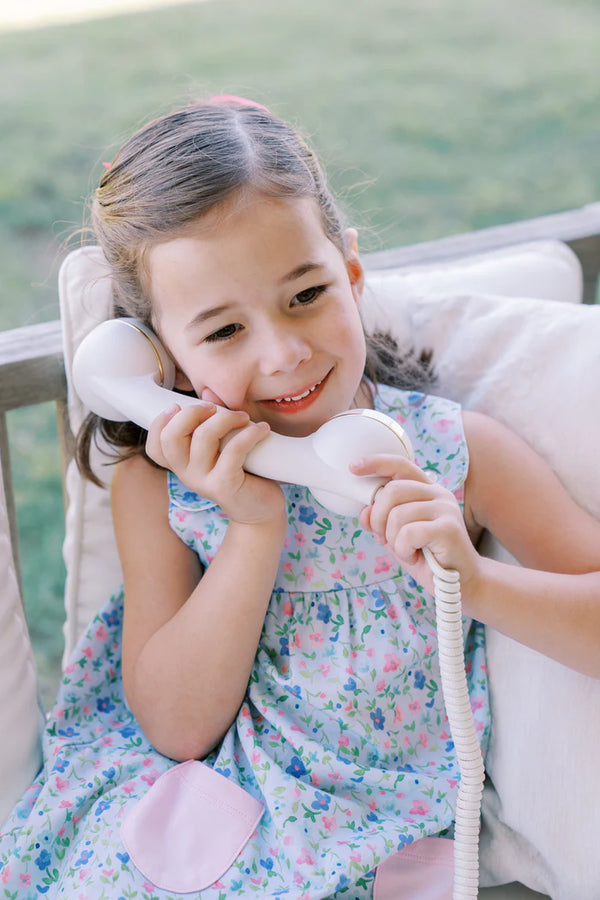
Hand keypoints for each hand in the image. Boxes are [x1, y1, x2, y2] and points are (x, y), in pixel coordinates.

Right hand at [145, 401, 284, 525]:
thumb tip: (208, 391)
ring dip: (226, 418)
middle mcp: (186, 474)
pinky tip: (263, 430)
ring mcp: (203, 481)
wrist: (259, 509)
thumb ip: (211, 422)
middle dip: (192, 413)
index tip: (178, 406)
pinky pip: (234, 450)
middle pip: (171, 437)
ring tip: (244, 417)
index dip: (159, 423)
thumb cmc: (241, 472)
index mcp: (181, 464)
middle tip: (214, 408)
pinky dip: (250, 434)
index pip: (155, 447)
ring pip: (203, 438)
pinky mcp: (225, 486)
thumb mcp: (221, 447)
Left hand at [350, 454, 480, 593]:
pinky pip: (409, 533)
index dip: (376, 463)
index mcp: (425, 490)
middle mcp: (437, 493)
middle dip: (378, 518)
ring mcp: (445, 508)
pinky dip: (404, 550)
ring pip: (398, 514)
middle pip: (392, 490)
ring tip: (407, 551)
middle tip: (383, 538)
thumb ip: (380, 522)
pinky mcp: (448, 527)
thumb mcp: (396, 537)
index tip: (353, 467)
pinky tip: (415, 557)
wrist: (460, 583)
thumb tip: (364, 511)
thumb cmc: (427, 558)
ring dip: (393, 540)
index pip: (400, 465)